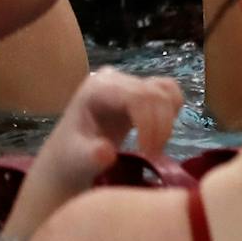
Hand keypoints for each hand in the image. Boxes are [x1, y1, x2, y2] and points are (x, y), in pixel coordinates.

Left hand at [31, 69, 183, 192]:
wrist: (70, 158)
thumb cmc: (71, 160)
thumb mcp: (76, 162)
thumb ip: (90, 157)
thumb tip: (106, 152)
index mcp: (97, 89)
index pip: (138, 97)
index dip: (150, 123)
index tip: (148, 153)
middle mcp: (114, 78)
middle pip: (156, 93)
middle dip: (161, 126)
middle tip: (153, 155)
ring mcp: (129, 81)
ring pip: (167, 91)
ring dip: (168, 122)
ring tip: (154, 147)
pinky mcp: (141, 90)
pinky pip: (169, 93)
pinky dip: (171, 114)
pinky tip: (156, 134)